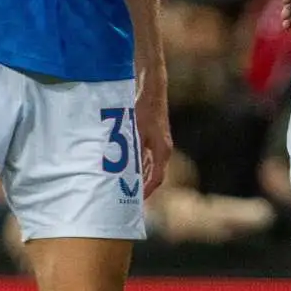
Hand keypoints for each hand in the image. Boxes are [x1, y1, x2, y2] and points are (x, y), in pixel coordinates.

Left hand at [135, 80, 173, 198]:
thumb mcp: (135, 132)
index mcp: (162, 150)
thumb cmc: (144, 109)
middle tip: (130, 200)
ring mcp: (161, 143)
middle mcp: (164, 149)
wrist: (152, 89)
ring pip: (152, 166)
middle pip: (156, 175)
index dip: (146, 191)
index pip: (157, 178)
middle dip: (144, 188)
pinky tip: (130, 168)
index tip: (136, 202)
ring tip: (129, 188)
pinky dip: (141, 165)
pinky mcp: (156, 137)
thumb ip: (133, 151)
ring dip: (142, 177)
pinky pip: (149, 157)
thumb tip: (126, 170)